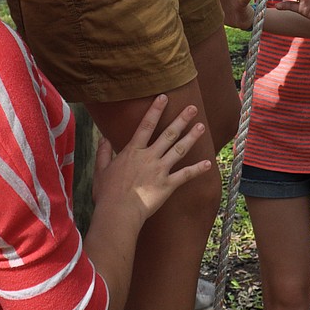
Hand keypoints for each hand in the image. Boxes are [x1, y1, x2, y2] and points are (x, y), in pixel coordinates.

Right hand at [92, 95, 210, 222]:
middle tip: (193, 108)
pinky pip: (185, 175)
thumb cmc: (107, 193)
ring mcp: (160, 170)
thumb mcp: (101, 170)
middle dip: (181, 119)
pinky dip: (197, 170)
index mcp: (133, 151)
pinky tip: (208, 164)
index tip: (164, 97)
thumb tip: (103, 139)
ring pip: (179, 149)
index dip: (155, 110)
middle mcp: (149, 157)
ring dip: (191, 137)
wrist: (118, 212)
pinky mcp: (167, 185)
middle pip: (168, 134)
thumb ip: (103, 153)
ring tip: (201, 126)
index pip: (146, 125)